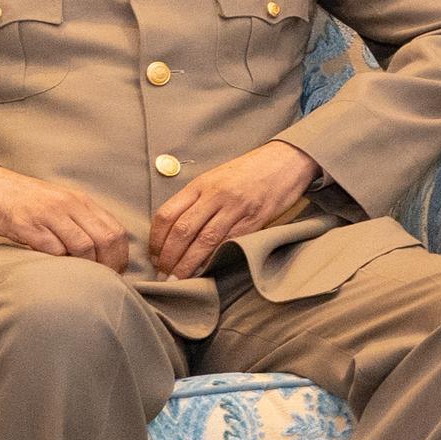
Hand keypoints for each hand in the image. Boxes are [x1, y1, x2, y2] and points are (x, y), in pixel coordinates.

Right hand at [0, 162, 129, 267]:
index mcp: (80, 200)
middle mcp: (69, 205)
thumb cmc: (22, 200)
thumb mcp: (58, 204)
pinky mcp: (26, 225)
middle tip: (102, 281)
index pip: (115, 230)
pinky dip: (59, 264)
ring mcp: (48, 214)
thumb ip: (79, 221)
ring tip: (81, 279)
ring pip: (83, 246)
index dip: (120, 256)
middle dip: (109, 265)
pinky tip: (56, 270)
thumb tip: (101, 251)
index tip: (115, 272)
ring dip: (86, 267)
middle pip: (105, 239)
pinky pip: (53, 249)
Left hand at [148, 139, 319, 279]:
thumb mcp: (216, 177)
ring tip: (178, 279)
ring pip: (204, 240)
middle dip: (168, 257)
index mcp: (201, 183)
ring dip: (187, 264)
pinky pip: (230, 243)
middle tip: (163, 274)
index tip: (153, 257)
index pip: (167, 214)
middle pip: (182, 230)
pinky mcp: (256, 219)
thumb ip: (196, 199)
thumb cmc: (250, 171)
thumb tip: (174, 231)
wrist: (287, 160)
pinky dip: (214, 259)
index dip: (155, 240)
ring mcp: (236, 207)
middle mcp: (216, 194)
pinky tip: (205, 270)